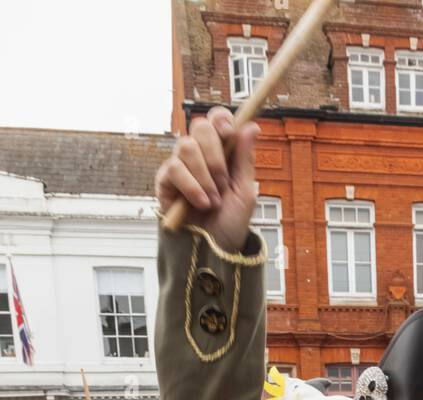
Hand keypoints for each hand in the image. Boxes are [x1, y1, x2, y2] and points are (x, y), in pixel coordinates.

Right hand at [155, 108, 259, 253]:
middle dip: (215, 154)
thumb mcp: (245, 192)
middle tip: (224, 183)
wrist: (212, 251)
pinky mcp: (165, 181)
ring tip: (213, 201)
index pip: (215, 119)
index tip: (229, 133)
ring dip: (205, 176)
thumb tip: (251, 126)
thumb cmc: (229, 224)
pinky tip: (200, 203)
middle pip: (200, 126)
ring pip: (187, 146)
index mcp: (220, 152)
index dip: (221, 119)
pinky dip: (191, 186)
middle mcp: (199, 155)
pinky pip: (174, 168)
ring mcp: (181, 166)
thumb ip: (245, 159)